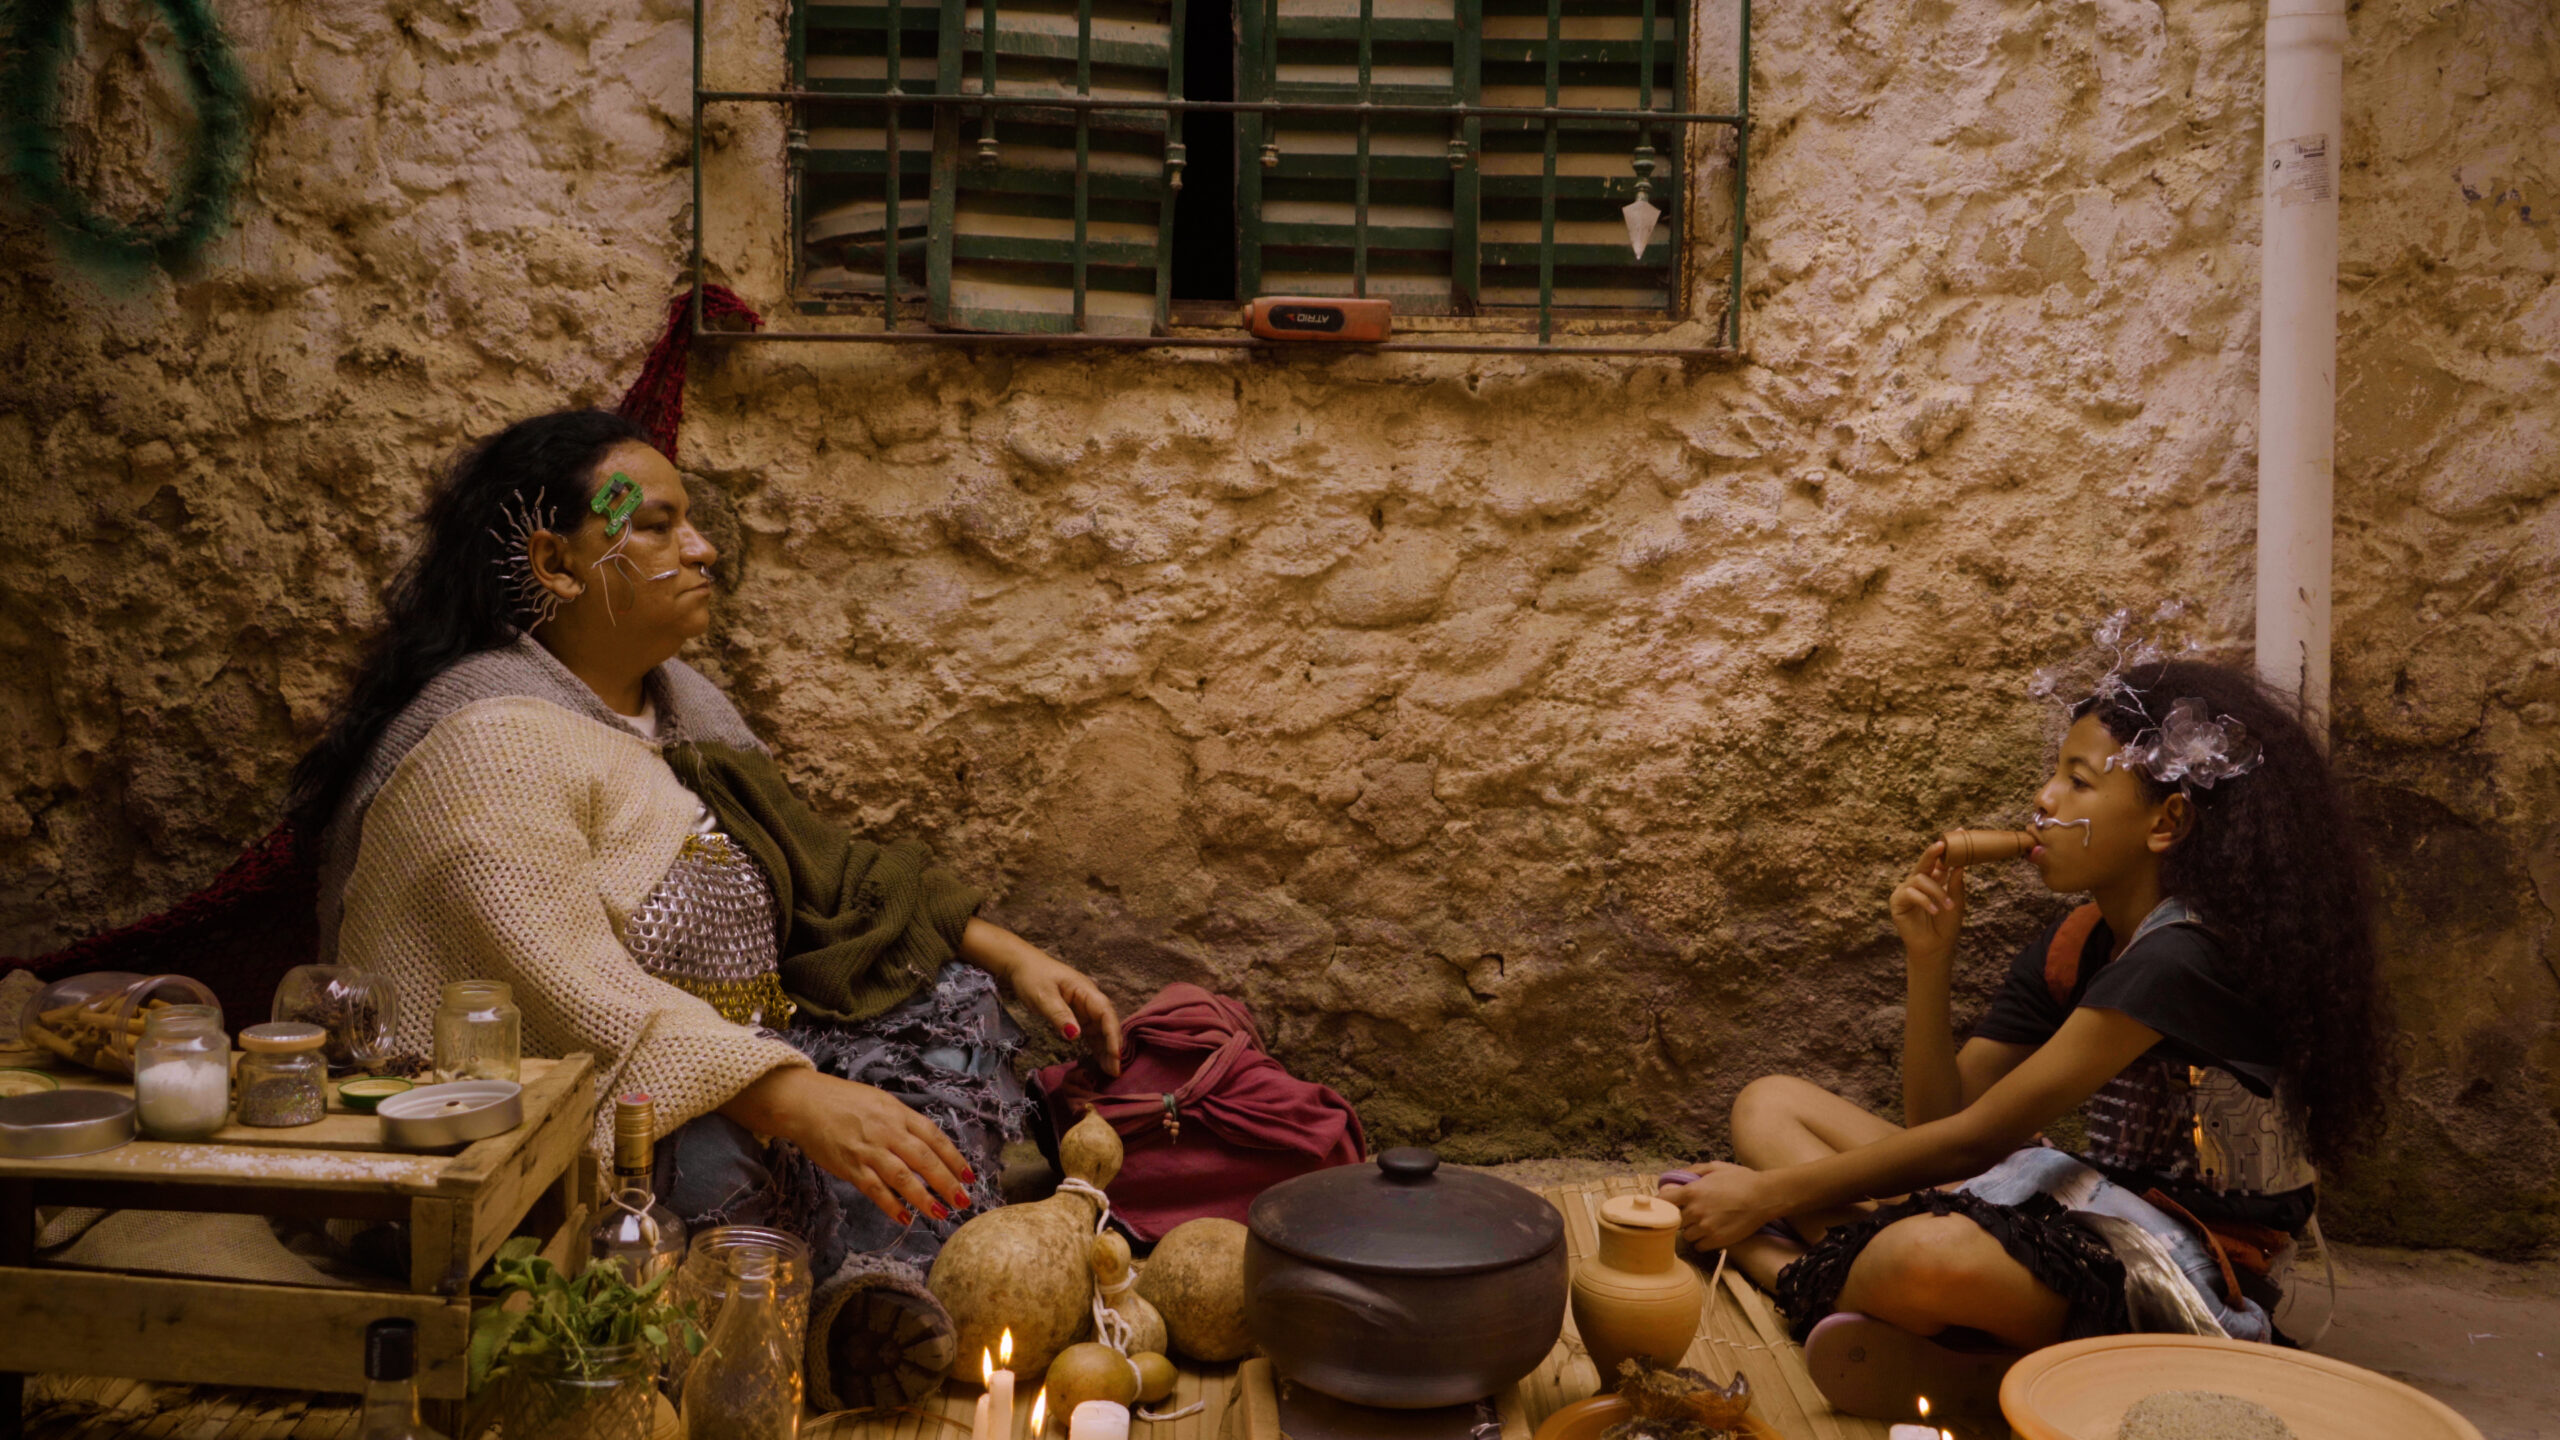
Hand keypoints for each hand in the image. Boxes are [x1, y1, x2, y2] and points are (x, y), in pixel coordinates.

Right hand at [726, 1068, 975, 1224]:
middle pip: (924, 1159)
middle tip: (963, 1200)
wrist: (805, 1103)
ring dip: (924, 1198)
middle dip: (947, 1181)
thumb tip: (929, 1146)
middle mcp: (887, 1131)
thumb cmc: (845, 1102)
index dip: (954, 1158)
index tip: (970, 1176)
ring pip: (902, 1177)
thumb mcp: (881, 1103)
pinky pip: (874, 1189)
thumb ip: (904, 1123)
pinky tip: (905, 1218)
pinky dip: (891, 1205)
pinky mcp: (850, 1167)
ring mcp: (868, 1150)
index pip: (934, 1137)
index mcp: (898, 1113)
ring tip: (942, 1213)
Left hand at [962, 919, 1124, 1075]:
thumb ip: (1059, 1015)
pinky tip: (1097, 1060)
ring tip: (1108, 1071)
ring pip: (1100, 1030)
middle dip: (1112, 1046)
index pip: (1106, 1014)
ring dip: (1105, 1049)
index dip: (1112, 1035)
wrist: (1020, 964)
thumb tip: (1076, 1036)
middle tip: (1114, 1071)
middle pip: (1107, 1024)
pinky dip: (1094, 1045)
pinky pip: (1089, 1031)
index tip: (1114, 1056)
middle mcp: (1089, 999)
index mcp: (1086, 990)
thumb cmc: (1032, 976)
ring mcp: (1083, 1007)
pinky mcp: (1075, 1014)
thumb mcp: (1043, 997)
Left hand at [1657, 1161, 1781, 1250]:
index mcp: (1692, 1191)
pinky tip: (1711, 1233)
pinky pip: (1699, 1246)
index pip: (1663, 1201)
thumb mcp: (1716, 1167)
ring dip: (1692, 1230)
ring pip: (1686, 1235)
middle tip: (1694, 1213)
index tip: (1669, 1205)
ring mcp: (1706, 1228)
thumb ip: (1693, 1171)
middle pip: (1675, 1220)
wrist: (1764, 1197)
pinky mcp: (1717, 1240)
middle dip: (1682, 1217)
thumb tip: (1676, 1177)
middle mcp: (1695, 1211)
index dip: (1664, 1204)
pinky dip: (1702, 1242)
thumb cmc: (1741, 1179)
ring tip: (1705, 1223)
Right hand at [1890, 839, 1965, 961]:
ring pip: (1920, 879)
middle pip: (1923, 862)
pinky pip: (1910, 893)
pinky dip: (1925, 901)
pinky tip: (1935, 910)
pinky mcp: (1896, 902)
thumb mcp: (1956, 901)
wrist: (1935, 947)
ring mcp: (1905, 890)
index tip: (1958, 830)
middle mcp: (1917, 882)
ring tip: (1948, 906)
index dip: (1945, 847)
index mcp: (1932, 879)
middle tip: (1941, 845)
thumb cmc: (1946, 925)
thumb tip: (1959, 864)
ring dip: (1937, 891)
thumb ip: (1955, 883)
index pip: (1938, 860)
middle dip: (1932, 852)